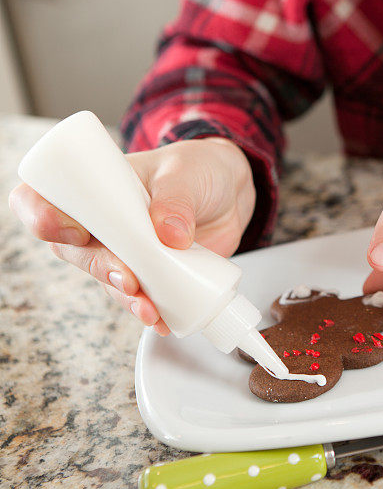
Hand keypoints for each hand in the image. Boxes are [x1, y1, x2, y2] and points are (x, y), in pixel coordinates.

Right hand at [8, 137, 255, 334]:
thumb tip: (169, 233)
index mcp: (95, 185)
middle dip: (99, 268)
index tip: (77, 232)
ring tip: (149, 308)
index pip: (45, 198)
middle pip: (75, 250)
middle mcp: (102, 220)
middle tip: (130, 277)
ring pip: (107, 279)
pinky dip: (150, 310)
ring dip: (125, 297)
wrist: (232, 193)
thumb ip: (177, 199)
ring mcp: (124, 250)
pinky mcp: (151, 273)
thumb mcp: (188, 173)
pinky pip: (140, 297)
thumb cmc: (199, 170)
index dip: (45, 217)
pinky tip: (164, 318)